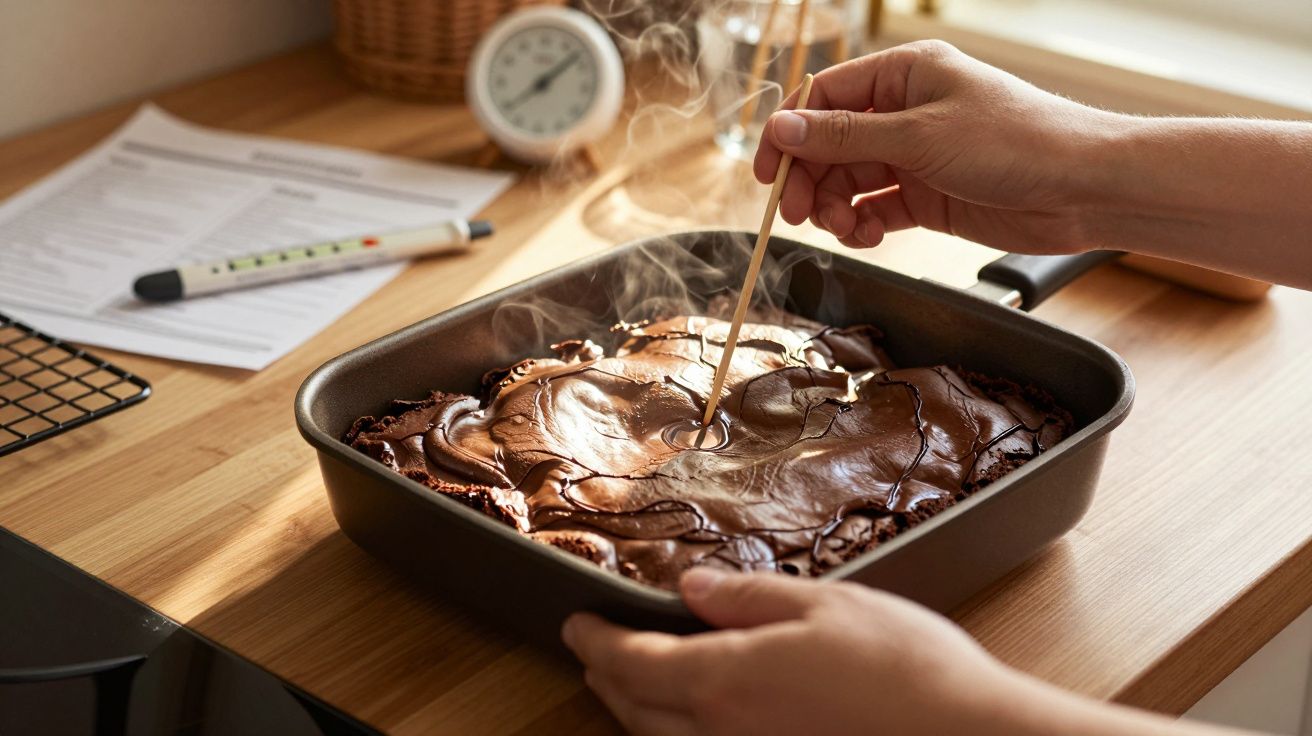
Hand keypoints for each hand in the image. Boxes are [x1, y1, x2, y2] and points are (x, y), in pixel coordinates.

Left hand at [562, 569, 1026, 735]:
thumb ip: (747, 598)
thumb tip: (692, 589)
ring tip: (633, 683)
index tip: (575, 624)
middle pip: (635, 710)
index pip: (630, 662)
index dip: (594, 641)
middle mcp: (722, 735)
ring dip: (636, 711)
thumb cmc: (908, 672)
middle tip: (595, 651)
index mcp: (725, 681)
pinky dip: (677, 735)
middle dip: (607, 676)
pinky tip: (698, 719)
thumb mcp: (825, 605)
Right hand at [753, 40, 1117, 254]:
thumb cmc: (1015, 140)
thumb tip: (782, 129)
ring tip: (842, 229)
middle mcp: (905, 111)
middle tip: (798, 213)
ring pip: (849, 180)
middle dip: (809, 179)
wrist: (1082, 188)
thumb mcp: (919, 135)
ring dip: (835, 207)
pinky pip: (876, 208)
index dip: (789, 135)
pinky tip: (868, 236)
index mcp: (903, 73)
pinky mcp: (928, 196)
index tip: (768, 173)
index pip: (824, 98)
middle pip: (830, 144)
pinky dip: (864, 225)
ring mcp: (916, 155)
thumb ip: (845, 137)